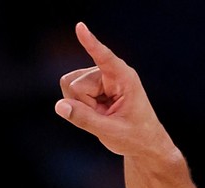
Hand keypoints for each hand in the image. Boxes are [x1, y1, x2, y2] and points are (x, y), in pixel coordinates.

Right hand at [55, 22, 176, 161]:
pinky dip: (79, 106)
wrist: (144, 143)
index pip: (105, 58)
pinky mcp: (90, 83)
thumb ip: (85, 119)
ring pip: (69, 86)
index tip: (80, 27)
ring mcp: (98, 77)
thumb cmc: (136, 137)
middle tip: (106, 119)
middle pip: (75, 84)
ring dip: (81, 106)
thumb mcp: (112, 132)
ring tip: (103, 115)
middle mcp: (110, 73)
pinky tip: (98, 112)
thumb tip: (60, 106)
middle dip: (84, 105)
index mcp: (125, 79)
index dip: (91, 44)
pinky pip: (69, 92)